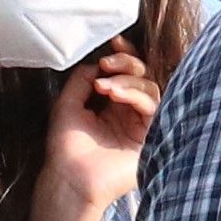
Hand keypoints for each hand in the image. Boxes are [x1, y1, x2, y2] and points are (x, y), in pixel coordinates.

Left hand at [28, 43, 162, 220]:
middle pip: (142, 75)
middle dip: (127, 63)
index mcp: (112, 105)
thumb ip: (83, 79)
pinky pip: (153, 106)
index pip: (125, 73)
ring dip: (128, 80)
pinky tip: (115, 94)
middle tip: (108, 62)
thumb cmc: (67, 148)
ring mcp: (142, 124)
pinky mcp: (151, 135)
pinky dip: (134, 94)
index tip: (113, 41)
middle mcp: (129, 112)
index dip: (123, 55)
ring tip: (105, 86)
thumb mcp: (68, 104)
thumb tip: (97, 63)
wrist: (70, 179)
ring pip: (150, 88)